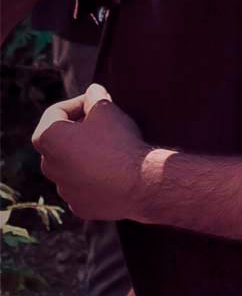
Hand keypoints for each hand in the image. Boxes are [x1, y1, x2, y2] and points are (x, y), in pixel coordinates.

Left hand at [33, 85, 151, 220]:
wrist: (141, 183)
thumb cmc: (119, 142)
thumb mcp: (108, 109)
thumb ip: (95, 97)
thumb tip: (93, 91)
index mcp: (47, 138)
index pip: (57, 111)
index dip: (80, 101)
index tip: (101, 100)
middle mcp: (48, 165)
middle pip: (62, 140)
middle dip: (82, 129)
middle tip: (109, 122)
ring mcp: (63, 189)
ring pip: (72, 165)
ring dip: (88, 154)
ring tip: (115, 148)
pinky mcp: (80, 205)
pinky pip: (85, 186)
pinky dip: (96, 178)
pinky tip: (117, 172)